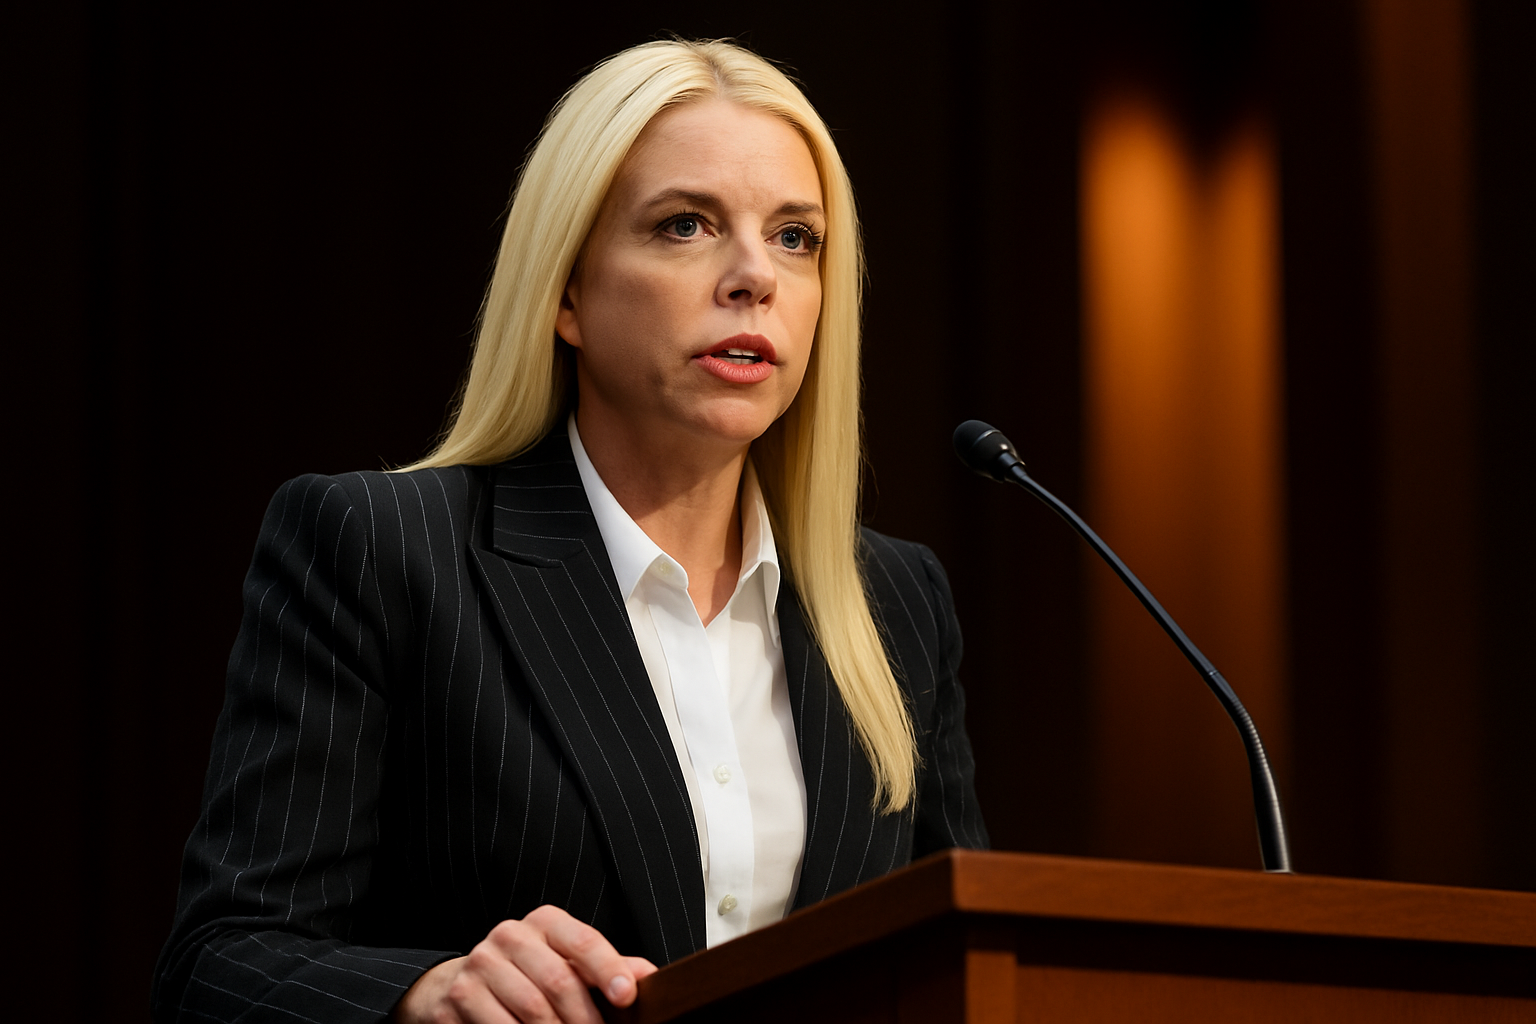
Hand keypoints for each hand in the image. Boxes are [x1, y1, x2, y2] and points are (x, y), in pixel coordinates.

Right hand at [391, 905, 657, 1022]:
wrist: (461, 982)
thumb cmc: (529, 972)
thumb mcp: (566, 961)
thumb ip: (606, 966)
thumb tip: (650, 977)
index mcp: (544, 923)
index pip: (582, 941)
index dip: (608, 968)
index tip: (627, 997)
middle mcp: (510, 935)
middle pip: (559, 981)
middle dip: (585, 1018)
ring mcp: (481, 963)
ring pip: (531, 1009)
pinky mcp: (459, 995)